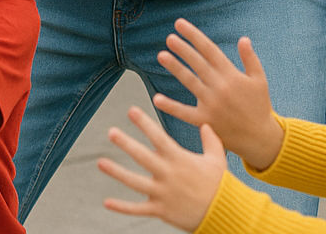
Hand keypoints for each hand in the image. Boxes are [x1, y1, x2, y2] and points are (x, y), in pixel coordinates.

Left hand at [99, 106, 223, 231]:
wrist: (224, 214)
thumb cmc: (220, 184)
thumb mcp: (218, 159)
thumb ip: (210, 140)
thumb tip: (205, 124)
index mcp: (179, 159)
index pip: (158, 137)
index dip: (144, 123)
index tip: (131, 110)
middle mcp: (168, 175)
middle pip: (142, 156)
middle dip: (125, 143)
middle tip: (110, 131)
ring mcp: (162, 194)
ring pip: (135, 182)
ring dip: (116, 172)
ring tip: (100, 162)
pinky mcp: (161, 211)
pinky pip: (137, 209)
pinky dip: (122, 207)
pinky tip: (106, 202)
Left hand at [153, 19, 281, 170]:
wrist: (261, 139)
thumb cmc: (260, 106)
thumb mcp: (259, 80)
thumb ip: (250, 59)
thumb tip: (243, 38)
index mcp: (232, 75)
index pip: (209, 50)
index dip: (194, 36)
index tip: (179, 23)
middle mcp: (220, 87)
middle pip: (198, 63)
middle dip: (183, 49)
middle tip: (169, 37)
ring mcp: (212, 105)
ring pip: (190, 82)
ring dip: (175, 68)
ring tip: (161, 55)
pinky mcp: (205, 121)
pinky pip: (185, 113)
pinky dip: (171, 107)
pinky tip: (157, 98)